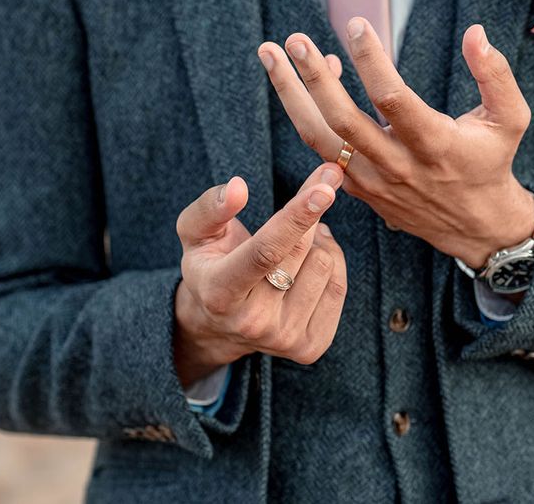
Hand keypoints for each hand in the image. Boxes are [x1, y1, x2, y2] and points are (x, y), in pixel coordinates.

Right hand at [173, 163, 346, 385]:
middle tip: (316, 191)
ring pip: (324, 264)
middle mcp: (252, 322)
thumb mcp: (194, 234)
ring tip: (295, 242)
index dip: (296, 217)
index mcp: (219, 292)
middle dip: (309, 213)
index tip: (324, 188)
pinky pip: (339, 286)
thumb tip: (238, 187)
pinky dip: (330, 262)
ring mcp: (283, 339)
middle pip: (300, 251)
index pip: (265, 251)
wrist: (219, 324)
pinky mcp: (310, 347)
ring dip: (317, 240)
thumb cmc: (209, 265)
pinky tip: (308, 262)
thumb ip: (210, 207)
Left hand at [257, 19, 533, 268]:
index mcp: (435, 145)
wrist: (475, 224)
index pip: (393, 99)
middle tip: (294, 40)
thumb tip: (475, 32)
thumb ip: (495, 75)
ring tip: (270, 56)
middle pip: (343, 121)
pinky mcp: (359, 189)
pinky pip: (324, 150)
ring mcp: (373, 181)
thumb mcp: (509, 119)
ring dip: (291, 96)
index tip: (355, 24)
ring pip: (321, 138)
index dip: (371, 60)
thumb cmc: (490, 162)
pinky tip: (306, 84)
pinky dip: (309, 115)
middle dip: (313, 78)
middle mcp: (398, 166)